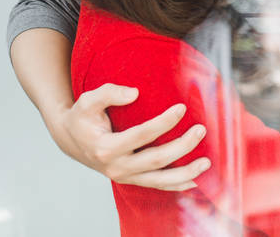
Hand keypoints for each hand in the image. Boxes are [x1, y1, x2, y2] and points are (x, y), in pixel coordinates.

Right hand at [55, 83, 210, 190]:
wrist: (72, 139)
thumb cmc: (83, 117)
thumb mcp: (87, 100)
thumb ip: (108, 93)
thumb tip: (134, 93)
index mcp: (105, 147)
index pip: (141, 135)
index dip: (164, 122)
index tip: (182, 107)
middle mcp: (116, 167)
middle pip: (156, 160)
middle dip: (182, 145)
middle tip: (201, 129)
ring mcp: (125, 176)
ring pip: (160, 180)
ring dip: (186, 173)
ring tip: (207, 162)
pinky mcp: (132, 179)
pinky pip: (158, 186)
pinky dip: (178, 185)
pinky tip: (196, 180)